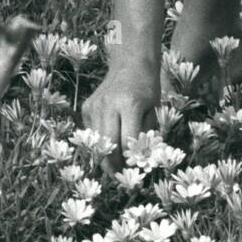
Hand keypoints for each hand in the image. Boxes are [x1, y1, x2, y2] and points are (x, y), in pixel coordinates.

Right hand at [81, 58, 160, 174]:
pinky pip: (91, 133)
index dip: (130, 161)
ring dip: (104, 157)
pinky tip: (108, 143)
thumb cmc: (148, 89)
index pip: (126, 143)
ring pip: (97, 142)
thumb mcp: (154, 110)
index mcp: (130, 104)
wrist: (131, 64)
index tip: (134, 171)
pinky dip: (99, 142)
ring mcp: (95, 105)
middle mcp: (109, 104)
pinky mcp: (87, 107)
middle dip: (113, 165)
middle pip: (108, 145)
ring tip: (114, 166)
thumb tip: (138, 160)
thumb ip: (145, 135)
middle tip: (119, 176)